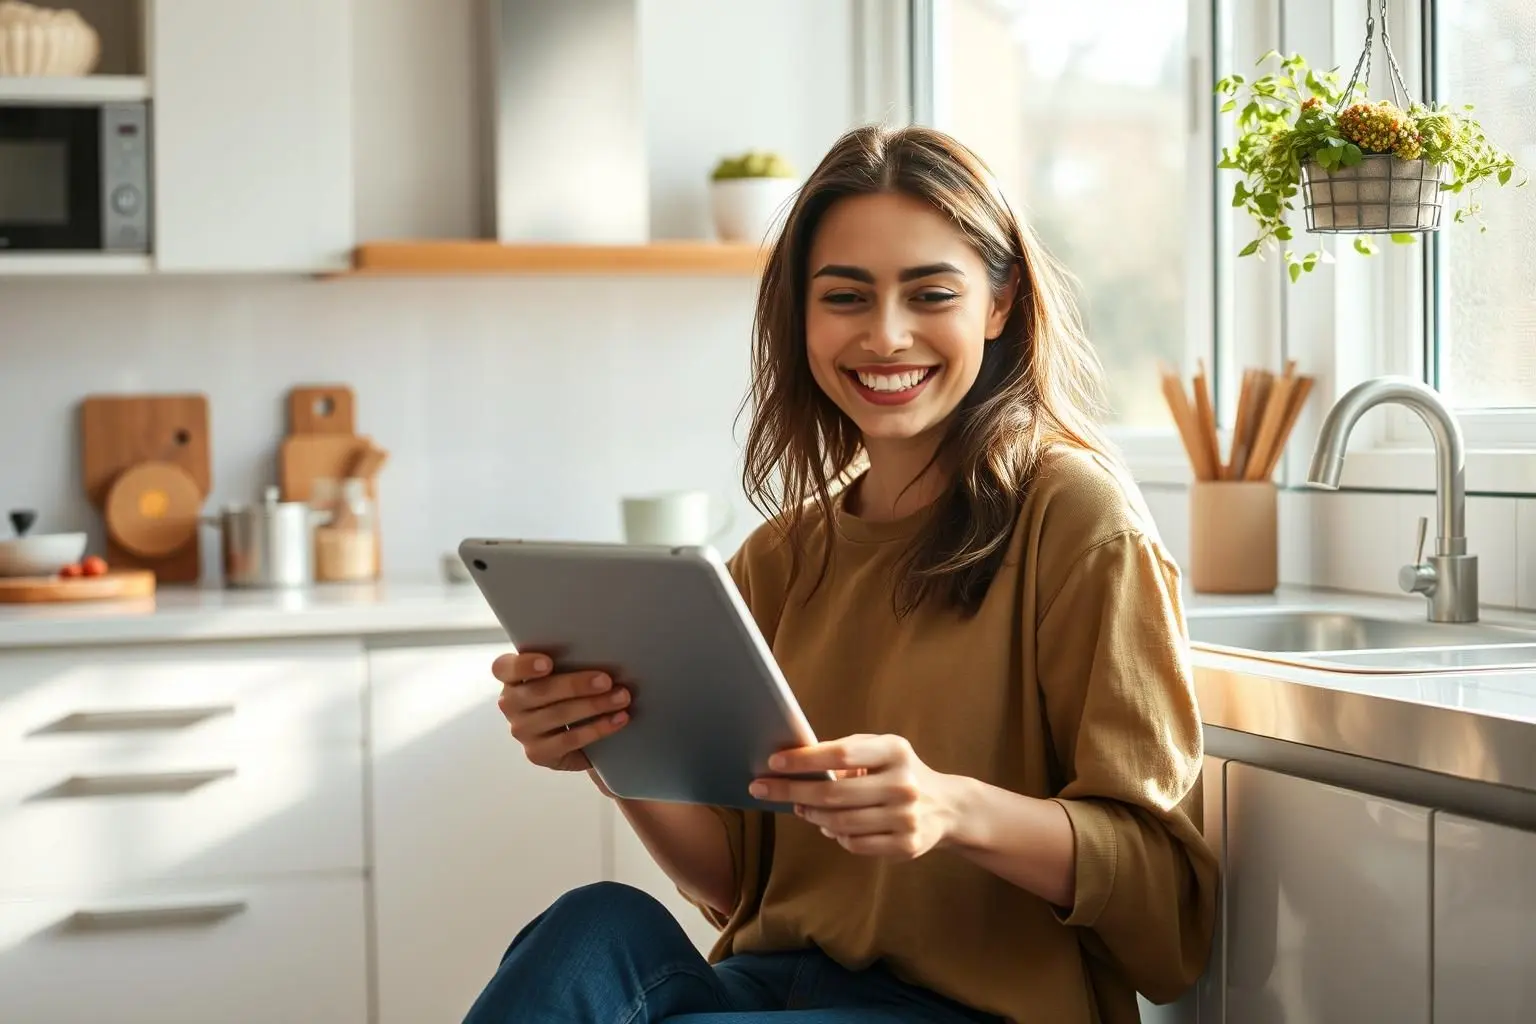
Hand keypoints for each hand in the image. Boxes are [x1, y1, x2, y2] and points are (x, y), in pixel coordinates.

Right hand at [492, 652, 630, 771]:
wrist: (575, 733)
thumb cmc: (569, 691)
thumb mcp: (563, 672)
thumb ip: (568, 660)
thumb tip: (601, 649)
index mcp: (511, 678)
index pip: (504, 668)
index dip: (523, 665)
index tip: (547, 663)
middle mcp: (511, 704)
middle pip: (539, 691)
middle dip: (576, 685)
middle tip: (607, 680)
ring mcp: (522, 730)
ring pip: (558, 715)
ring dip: (594, 705)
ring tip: (621, 697)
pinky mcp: (537, 753)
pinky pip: (570, 740)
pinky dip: (598, 728)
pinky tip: (618, 719)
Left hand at [748, 734, 959, 859]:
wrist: (947, 807)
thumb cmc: (898, 772)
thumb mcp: (881, 751)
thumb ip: (845, 753)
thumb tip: (793, 766)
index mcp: (895, 751)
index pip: (841, 754)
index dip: (804, 759)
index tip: (773, 761)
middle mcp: (903, 783)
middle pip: (834, 793)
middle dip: (791, 790)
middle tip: (761, 788)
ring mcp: (906, 818)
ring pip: (840, 822)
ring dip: (810, 815)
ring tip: (796, 805)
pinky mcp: (906, 846)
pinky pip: (854, 844)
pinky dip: (835, 835)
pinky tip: (828, 825)